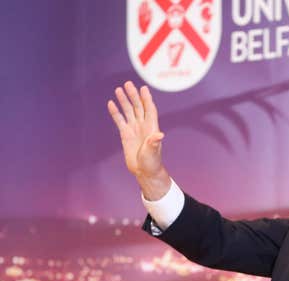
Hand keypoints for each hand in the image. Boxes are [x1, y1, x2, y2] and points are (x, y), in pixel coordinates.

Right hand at [107, 81, 169, 198]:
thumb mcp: (153, 152)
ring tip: (118, 89)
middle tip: (128, 84)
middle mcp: (143, 126)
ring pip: (128, 111)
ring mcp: (134, 129)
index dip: (147, 99)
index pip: (149, 110)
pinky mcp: (125, 134)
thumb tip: (159, 135)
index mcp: (151, 127)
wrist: (144, 171)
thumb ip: (154, 143)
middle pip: (138, 107)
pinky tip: (111, 103)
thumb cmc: (152, 162)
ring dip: (124, 100)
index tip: (144, 88)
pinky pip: (119, 120)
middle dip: (133, 95)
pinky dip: (115, 112)